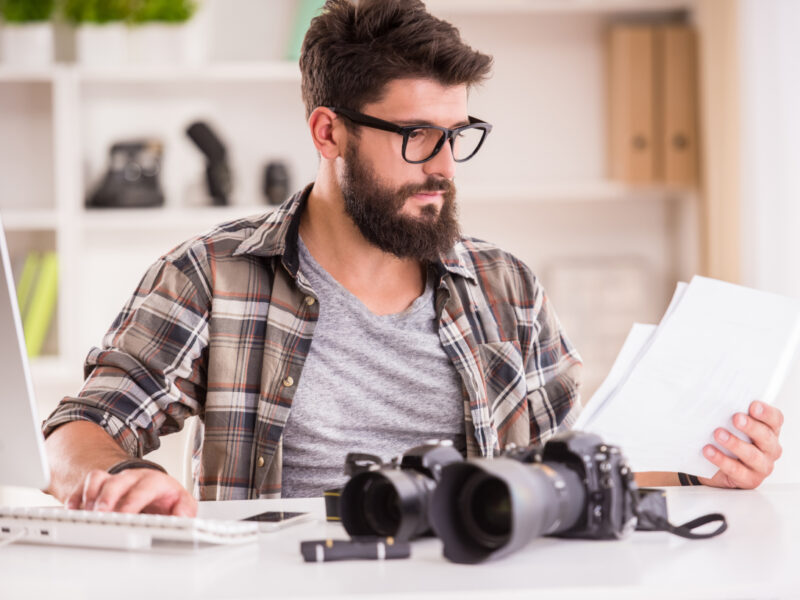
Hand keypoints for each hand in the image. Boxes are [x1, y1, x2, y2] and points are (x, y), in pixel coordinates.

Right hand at [65, 468, 197, 516]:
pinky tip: (74, 509)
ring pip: (99, 478)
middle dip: (108, 498)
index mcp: (155, 481)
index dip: (132, 501)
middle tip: (103, 514)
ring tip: (87, 513)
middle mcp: (134, 478)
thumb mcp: (182, 504)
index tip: (125, 515)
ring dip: (90, 495)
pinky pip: (86, 484)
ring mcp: (117, 480)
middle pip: (118, 481)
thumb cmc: (167, 499)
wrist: (157, 490)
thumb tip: (183, 516)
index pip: (143, 488)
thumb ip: (185, 510)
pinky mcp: (102, 485)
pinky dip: (78, 496)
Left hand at [699, 401, 783, 488]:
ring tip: (718, 434)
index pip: (775, 419)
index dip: (766, 413)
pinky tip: (708, 451)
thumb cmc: (728, 440)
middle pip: (766, 436)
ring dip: (734, 443)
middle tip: (736, 418)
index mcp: (769, 430)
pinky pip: (736, 470)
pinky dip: (721, 460)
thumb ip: (731, 413)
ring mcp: (762, 466)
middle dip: (751, 427)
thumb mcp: (732, 425)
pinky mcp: (749, 479)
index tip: (753, 405)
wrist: (716, 468)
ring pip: (752, 455)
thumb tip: (715, 397)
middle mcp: (770, 448)